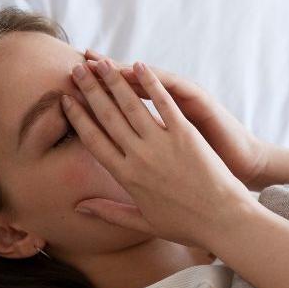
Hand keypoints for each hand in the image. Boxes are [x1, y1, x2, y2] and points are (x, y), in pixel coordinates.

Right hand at [62, 54, 260, 247]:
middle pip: (107, 117)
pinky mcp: (186, 135)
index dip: (77, 118)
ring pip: (131, 105)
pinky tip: (139, 66)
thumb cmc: (186, 225)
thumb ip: (110, 212)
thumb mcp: (144, 222)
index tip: (65, 100)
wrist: (223, 221)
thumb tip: (80, 207)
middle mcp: (139, 158)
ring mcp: (162, 144)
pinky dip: (151, 83)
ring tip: (99, 62)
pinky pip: (165, 103)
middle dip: (89, 90)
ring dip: (113, 80)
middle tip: (76, 70)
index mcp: (127, 177)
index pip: (94, 141)